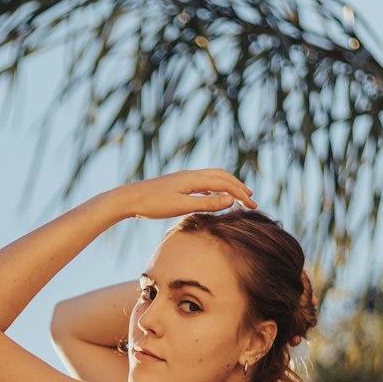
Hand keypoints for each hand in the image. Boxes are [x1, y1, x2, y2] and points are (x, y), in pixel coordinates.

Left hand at [109, 168, 256, 221]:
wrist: (129, 199)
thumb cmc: (153, 204)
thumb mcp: (182, 206)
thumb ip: (207, 203)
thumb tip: (230, 200)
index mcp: (194, 179)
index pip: (225, 184)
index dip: (241, 194)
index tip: (253, 206)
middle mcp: (191, 175)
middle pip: (222, 176)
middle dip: (238, 187)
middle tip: (251, 199)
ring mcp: (184, 178)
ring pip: (213, 178)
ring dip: (228, 186)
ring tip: (238, 197)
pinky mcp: (178, 184)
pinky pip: (203, 183)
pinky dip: (215, 189)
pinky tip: (215, 198)